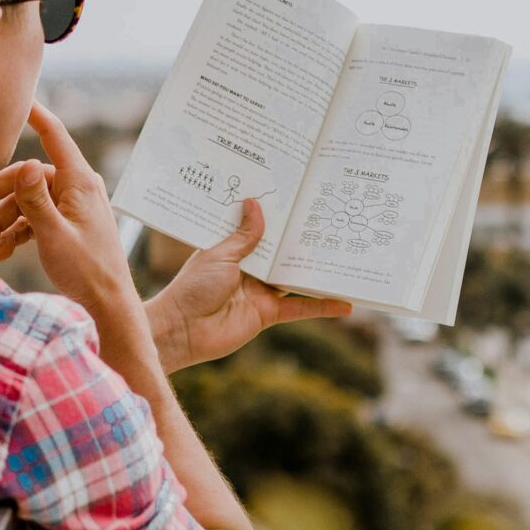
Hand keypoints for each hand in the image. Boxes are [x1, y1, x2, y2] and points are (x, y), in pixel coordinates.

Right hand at [0, 103, 138, 315]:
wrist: (107, 305)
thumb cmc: (87, 271)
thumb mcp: (54, 235)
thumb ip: (35, 200)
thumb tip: (26, 162)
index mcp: (79, 182)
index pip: (54, 136)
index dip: (35, 114)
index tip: (20, 96)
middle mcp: (76, 188)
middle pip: (25, 176)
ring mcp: (70, 207)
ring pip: (25, 201)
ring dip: (1, 223)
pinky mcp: (65, 225)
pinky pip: (33, 219)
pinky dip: (15, 232)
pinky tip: (1, 253)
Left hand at [146, 197, 352, 374]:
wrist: (183, 330)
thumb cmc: (193, 288)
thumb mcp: (220, 255)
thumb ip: (244, 236)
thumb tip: (255, 203)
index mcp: (234, 250)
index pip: (262, 230)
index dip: (278, 218)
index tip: (299, 199)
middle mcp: (251, 269)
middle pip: (283, 252)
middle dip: (304, 240)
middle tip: (332, 222)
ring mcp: (261, 291)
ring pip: (295, 278)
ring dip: (318, 272)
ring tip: (346, 257)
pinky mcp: (268, 314)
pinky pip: (299, 308)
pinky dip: (321, 307)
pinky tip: (345, 305)